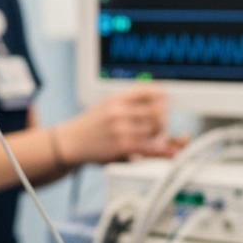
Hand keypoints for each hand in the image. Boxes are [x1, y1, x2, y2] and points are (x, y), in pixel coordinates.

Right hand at [58, 85, 179, 164]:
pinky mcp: (124, 147)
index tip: (167, 100)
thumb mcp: (106, 105)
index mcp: (116, 99)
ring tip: (155, 138)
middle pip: (157, 110)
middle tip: (161, 125)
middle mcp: (120, 111)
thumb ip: (129, 102)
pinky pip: (153, 147)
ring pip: (157, 128)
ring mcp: (122, 129)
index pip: (148, 91)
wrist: (70, 143)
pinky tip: (172, 151)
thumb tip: (159, 99)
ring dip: (161, 134)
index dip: (162, 96)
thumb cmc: (90, 127)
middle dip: (163, 118)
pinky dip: (166, 150)